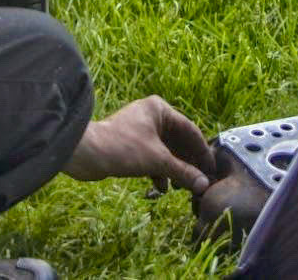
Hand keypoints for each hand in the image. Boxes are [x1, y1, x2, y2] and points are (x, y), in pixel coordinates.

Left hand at [62, 95, 215, 195]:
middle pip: (178, 141)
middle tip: (199, 182)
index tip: (211, 170)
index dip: (202, 152)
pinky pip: (152, 156)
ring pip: (165, 150)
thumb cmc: (123, 148)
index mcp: (160, 109)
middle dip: (187, 163)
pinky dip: (158, 170)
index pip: (190, 130)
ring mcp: (140, 129)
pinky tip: (162, 187)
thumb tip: (203, 184)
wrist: (86, 153)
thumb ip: (183, 172)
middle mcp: (151, 115)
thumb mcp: (157, 161)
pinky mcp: (130, 143)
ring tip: (181, 187)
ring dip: (173, 169)